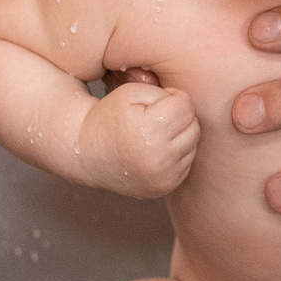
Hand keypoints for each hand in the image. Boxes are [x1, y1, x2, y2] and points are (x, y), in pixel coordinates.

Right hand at [84, 81, 197, 197]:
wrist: (87, 153)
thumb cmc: (109, 118)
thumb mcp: (130, 93)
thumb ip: (163, 92)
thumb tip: (187, 106)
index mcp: (149, 132)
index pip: (185, 105)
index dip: (171, 97)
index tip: (154, 103)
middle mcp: (158, 160)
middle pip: (193, 125)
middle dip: (177, 117)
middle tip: (153, 118)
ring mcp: (163, 177)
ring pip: (193, 144)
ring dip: (179, 135)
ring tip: (153, 134)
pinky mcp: (165, 187)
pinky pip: (186, 162)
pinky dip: (175, 153)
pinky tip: (155, 149)